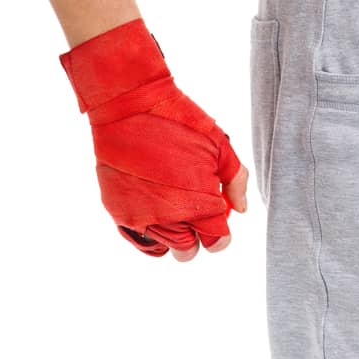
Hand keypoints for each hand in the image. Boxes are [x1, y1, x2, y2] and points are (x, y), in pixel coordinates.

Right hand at [59, 18, 248, 261]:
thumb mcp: (220, 144)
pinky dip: (151, 233)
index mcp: (199, 205)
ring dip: (173, 233)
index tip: (218, 217)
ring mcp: (141, 219)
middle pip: (188, 252)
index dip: (221, 233)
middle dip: (197, 236)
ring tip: (173, 201)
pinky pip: (140, 241)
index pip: (217, 243)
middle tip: (195, 209)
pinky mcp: (119, 214)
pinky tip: (156, 209)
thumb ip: (236, 181)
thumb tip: (240, 210)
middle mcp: (169, 219)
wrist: (131, 107)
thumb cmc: (181, 121)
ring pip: (165, 248)